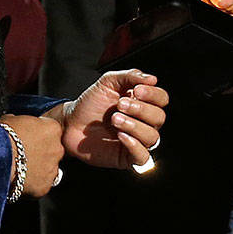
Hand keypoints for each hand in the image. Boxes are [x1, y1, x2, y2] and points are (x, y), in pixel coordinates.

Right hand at [0, 113, 62, 196]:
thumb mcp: (10, 120)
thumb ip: (21, 122)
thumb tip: (16, 122)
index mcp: (52, 129)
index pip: (50, 131)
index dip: (38, 135)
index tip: (27, 139)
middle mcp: (58, 148)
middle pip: (52, 151)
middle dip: (40, 153)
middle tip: (22, 155)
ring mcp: (53, 168)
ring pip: (47, 169)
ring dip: (36, 169)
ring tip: (18, 169)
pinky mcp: (45, 185)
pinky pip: (40, 184)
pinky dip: (31, 184)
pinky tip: (17, 181)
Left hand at [49, 70, 168, 169]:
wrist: (70, 123)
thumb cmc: (90, 104)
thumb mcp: (108, 82)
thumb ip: (130, 76)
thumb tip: (153, 79)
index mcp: (143, 103)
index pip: (162, 99)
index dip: (153, 95)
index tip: (137, 90)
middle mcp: (144, 122)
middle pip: (159, 117)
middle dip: (140, 109)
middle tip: (120, 105)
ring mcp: (138, 140)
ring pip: (152, 136)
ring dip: (134, 126)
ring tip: (115, 119)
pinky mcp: (128, 157)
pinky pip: (143, 157)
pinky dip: (134, 146)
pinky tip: (120, 136)